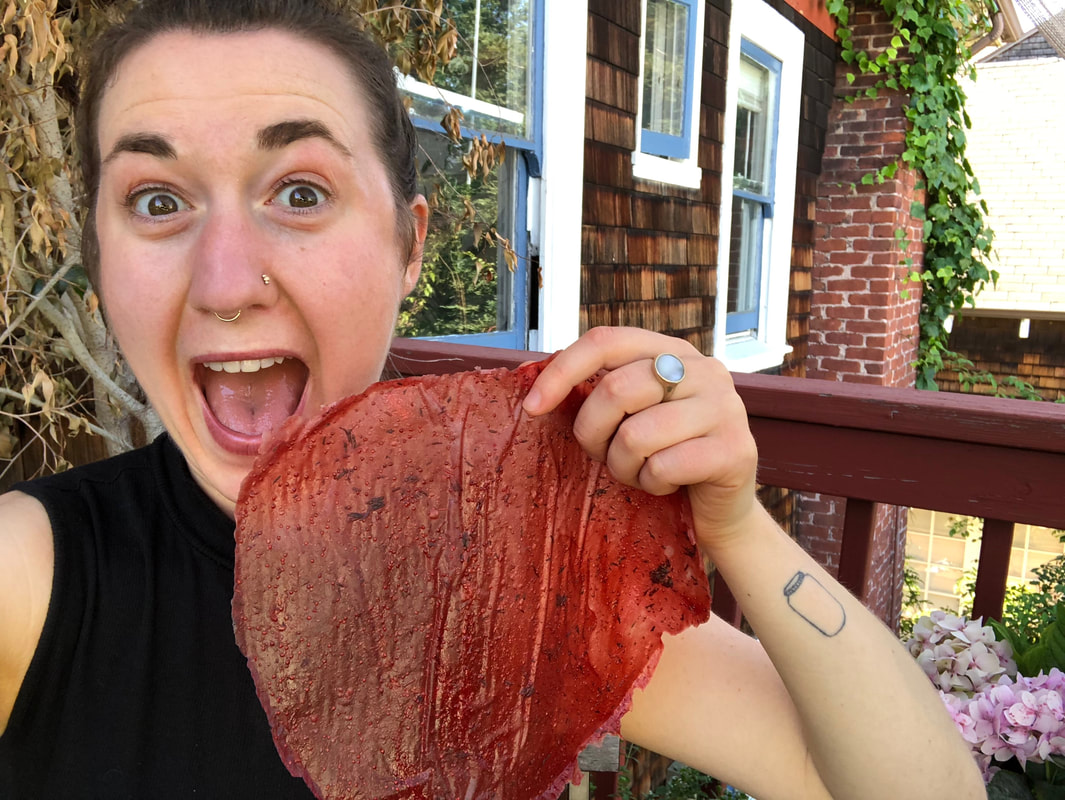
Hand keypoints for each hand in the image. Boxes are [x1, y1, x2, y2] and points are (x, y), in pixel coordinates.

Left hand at [522, 327, 759, 552]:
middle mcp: (704, 369)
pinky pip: (662, 467)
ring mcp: (725, 407)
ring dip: (624, 466)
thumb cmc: (664, 458)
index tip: (531, 406)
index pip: (606, 340)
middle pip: (616, 389)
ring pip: (636, 435)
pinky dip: (652, 484)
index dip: (562, 370)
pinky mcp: (735, 449)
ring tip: (642, 473)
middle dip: (594, 433)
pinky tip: (668, 485)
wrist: (719, 512)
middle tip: (605, 456)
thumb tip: (533, 384)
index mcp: (673, 351)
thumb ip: (603, 392)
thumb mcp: (632, 415)